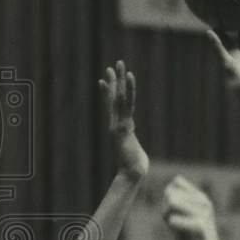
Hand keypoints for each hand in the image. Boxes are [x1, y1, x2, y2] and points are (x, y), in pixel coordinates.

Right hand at [99, 60, 148, 182]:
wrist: (131, 175)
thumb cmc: (134, 169)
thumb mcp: (133, 155)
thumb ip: (132, 151)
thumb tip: (135, 157)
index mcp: (119, 128)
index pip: (114, 107)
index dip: (109, 93)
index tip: (104, 80)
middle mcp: (116, 124)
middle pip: (115, 98)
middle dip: (114, 81)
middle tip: (113, 65)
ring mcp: (119, 124)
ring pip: (119, 97)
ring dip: (120, 80)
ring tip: (119, 64)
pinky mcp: (123, 126)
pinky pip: (127, 104)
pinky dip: (128, 90)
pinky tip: (128, 77)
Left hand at [162, 176, 223, 239]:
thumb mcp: (181, 217)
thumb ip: (173, 202)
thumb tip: (168, 190)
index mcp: (201, 197)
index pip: (175, 183)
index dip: (168, 197)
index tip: (175, 213)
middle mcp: (204, 202)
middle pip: (170, 194)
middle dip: (166, 209)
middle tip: (177, 225)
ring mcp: (203, 213)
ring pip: (171, 202)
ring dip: (168, 217)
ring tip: (179, 230)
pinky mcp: (200, 226)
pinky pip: (173, 219)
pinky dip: (172, 226)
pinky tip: (181, 235)